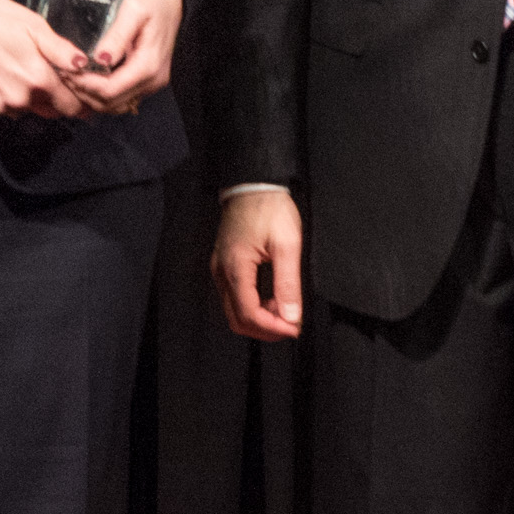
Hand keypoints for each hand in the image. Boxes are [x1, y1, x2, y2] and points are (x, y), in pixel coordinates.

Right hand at [0, 0, 88, 117]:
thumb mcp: (35, 26)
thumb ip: (61, 50)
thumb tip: (83, 64)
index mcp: (39, 79)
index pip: (70, 106)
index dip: (80, 103)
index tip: (84, 99)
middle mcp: (21, 98)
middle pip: (51, 111)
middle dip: (57, 101)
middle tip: (56, 82)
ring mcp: (2, 104)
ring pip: (29, 110)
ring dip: (34, 99)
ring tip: (27, 74)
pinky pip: (8, 107)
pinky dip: (13, 97)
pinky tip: (8, 77)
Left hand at [68, 0, 181, 114]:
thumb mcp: (134, 8)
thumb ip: (118, 35)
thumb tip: (100, 59)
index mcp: (148, 64)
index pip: (110, 90)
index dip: (84, 85)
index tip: (66, 71)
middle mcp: (152, 79)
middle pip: (111, 103)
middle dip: (84, 92)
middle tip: (63, 73)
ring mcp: (150, 80)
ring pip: (115, 104)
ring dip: (91, 96)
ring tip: (72, 76)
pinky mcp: (146, 78)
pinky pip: (121, 96)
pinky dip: (102, 93)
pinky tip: (87, 78)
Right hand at [214, 187, 304, 340]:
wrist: (253, 184)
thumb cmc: (268, 207)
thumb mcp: (287, 244)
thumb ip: (288, 283)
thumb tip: (291, 315)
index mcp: (235, 268)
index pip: (249, 314)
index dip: (272, 328)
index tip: (293, 329)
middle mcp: (222, 272)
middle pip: (237, 319)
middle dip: (265, 329)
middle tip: (290, 326)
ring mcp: (220, 269)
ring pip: (234, 311)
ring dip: (259, 319)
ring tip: (283, 311)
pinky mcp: (224, 265)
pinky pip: (234, 297)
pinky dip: (252, 307)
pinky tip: (271, 299)